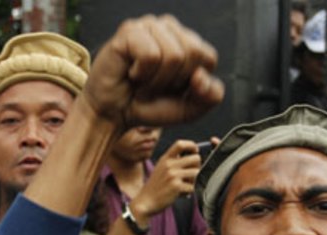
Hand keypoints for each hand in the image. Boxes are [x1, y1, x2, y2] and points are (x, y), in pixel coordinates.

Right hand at [82, 14, 223, 128]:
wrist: (115, 115)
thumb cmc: (148, 106)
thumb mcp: (190, 109)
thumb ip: (211, 96)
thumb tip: (201, 76)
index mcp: (186, 41)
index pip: (207, 57)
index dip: (192, 82)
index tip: (172, 89)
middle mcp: (168, 28)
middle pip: (193, 53)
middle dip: (174, 81)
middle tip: (154, 86)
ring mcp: (148, 26)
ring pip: (173, 55)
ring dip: (156, 81)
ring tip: (142, 83)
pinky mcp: (129, 31)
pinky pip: (151, 55)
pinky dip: (142, 74)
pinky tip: (132, 74)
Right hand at [129, 140, 199, 225]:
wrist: (146, 201)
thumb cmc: (156, 186)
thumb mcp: (161, 168)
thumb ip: (173, 161)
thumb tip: (192, 156)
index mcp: (165, 159)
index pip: (180, 144)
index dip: (192, 145)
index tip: (195, 151)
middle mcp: (169, 165)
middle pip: (195, 158)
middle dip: (197, 166)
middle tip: (191, 174)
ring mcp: (173, 175)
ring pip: (197, 172)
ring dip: (194, 180)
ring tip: (186, 185)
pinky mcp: (176, 186)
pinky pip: (193, 186)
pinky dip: (190, 191)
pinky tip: (182, 193)